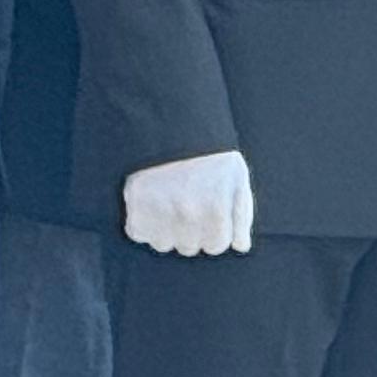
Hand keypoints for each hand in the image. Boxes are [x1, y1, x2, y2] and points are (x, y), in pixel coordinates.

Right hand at [121, 147, 254, 256]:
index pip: (217, 246)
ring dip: (167, 231)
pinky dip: (143, 225)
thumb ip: (241, 216)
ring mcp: (159, 214)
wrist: (173, 128)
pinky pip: (137, 233)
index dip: (215, 233)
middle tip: (190, 207)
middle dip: (192, 232)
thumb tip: (241, 247)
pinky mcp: (134, 207)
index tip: (210, 217)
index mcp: (216, 210)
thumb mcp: (237, 179)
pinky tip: (152, 206)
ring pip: (164, 244)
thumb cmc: (210, 156)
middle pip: (190, 247)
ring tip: (171, 205)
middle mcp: (187, 216)